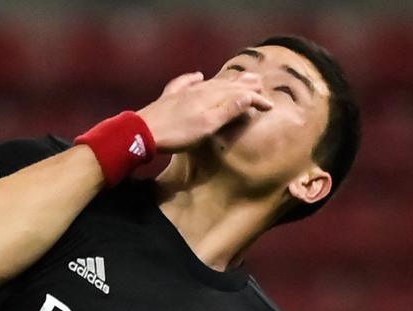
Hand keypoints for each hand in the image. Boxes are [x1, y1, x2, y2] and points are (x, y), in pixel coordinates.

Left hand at [136, 72, 273, 152]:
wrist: (143, 132)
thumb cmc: (178, 133)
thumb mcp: (208, 126)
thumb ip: (228, 111)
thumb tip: (248, 97)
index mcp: (211, 97)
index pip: (239, 95)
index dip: (255, 99)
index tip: (269, 105)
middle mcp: (199, 90)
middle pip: (226, 84)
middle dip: (245, 84)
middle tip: (260, 82)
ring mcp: (183, 92)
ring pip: (210, 82)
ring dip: (226, 80)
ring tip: (238, 78)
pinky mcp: (169, 97)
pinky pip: (184, 82)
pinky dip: (193, 78)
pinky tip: (197, 75)